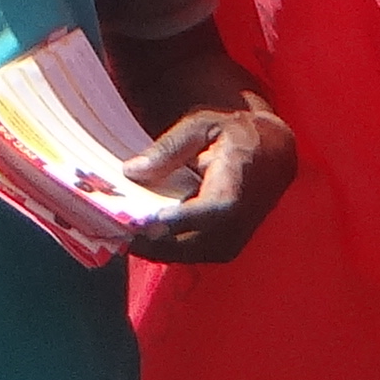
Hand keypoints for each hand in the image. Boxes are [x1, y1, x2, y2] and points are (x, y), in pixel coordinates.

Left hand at [116, 104, 296, 263]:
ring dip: (147, 246)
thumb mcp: (202, 125)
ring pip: (181, 254)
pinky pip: (184, 254)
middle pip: (186, 243)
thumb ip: (168, 147)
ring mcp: (231, 242)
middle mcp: (236, 224)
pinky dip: (158, 246)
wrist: (272, 155)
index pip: (210, 212)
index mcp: (236, 189)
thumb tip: (132, 171)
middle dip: (146, 239)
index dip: (176, 220)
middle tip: (107, 228)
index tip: (140, 223)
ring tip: (113, 231)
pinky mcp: (222, 250)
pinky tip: (135, 233)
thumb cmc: (234, 134)